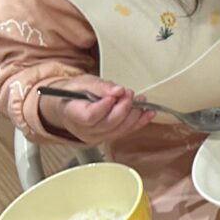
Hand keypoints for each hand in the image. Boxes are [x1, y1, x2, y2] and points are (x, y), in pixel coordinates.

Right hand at [38, 76, 155, 144]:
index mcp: (72, 114)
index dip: (105, 106)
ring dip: (134, 114)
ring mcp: (96, 136)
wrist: (71, 104)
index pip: (90, 116)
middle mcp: (83, 130)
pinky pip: (125, 132)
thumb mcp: (83, 82)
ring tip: (139, 100)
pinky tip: (148, 113)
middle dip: (123, 107)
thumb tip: (118, 91)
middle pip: (108, 124)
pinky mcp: (108, 137)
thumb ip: (100, 86)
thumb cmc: (75, 93)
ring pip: (119, 130)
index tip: (113, 94)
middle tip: (128, 93)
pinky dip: (140, 122)